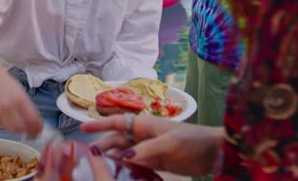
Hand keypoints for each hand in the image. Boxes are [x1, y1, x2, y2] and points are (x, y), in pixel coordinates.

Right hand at [0, 69, 42, 136]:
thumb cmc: (10, 86)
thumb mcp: (23, 94)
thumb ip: (30, 109)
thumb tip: (37, 125)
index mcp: (20, 99)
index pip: (32, 119)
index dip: (37, 128)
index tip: (39, 131)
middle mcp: (9, 106)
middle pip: (21, 128)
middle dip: (28, 132)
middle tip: (32, 132)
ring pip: (12, 130)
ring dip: (19, 131)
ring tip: (22, 126)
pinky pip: (4, 127)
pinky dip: (9, 127)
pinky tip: (11, 120)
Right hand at [82, 115, 222, 175]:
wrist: (215, 153)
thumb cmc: (193, 140)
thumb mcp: (170, 143)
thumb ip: (147, 150)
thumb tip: (124, 157)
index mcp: (145, 125)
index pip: (117, 123)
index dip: (99, 125)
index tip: (82, 129)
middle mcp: (143, 136)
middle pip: (117, 141)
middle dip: (102, 147)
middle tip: (86, 157)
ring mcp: (149, 150)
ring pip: (124, 154)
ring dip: (112, 160)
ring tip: (98, 169)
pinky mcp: (155, 163)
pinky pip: (134, 165)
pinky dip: (125, 169)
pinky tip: (117, 175)